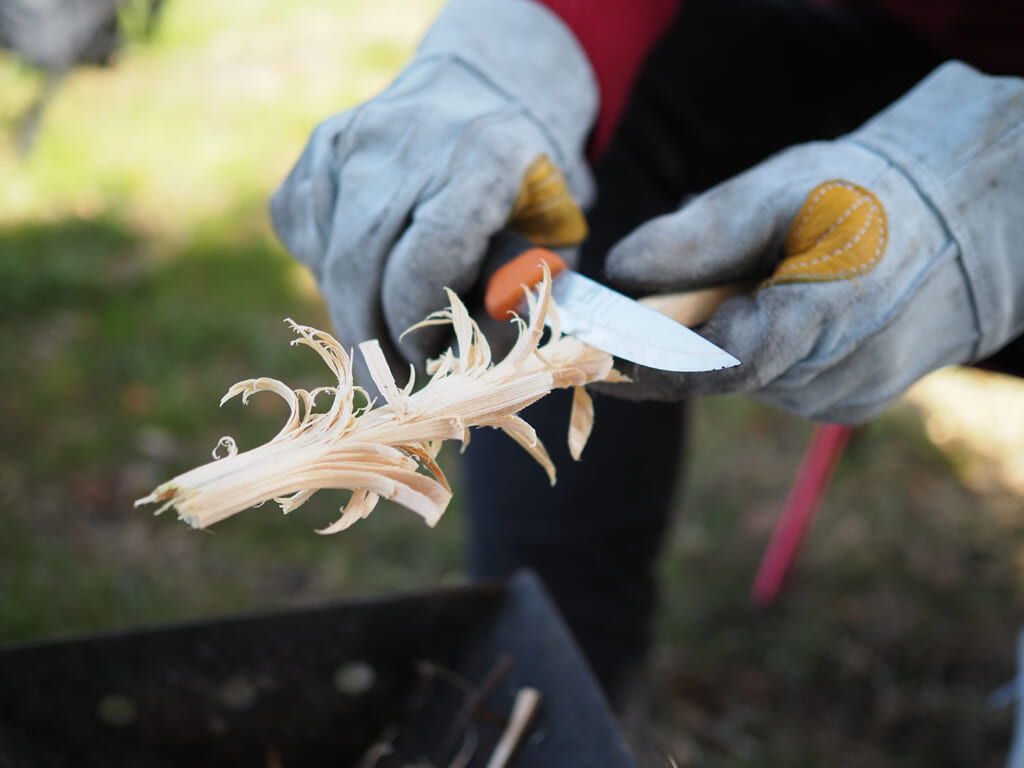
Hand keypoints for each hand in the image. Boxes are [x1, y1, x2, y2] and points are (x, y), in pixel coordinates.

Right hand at [269, 0, 595, 379]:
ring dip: (350, 310)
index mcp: (482, 160)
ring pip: (326, 256)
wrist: (485, 88)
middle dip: (371, 338)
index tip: (428, 358)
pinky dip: (328, 271)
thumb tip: (465, 362)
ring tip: (383, 333)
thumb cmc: (529, 182)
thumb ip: (521, 301)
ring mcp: (352, 137)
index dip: (418, 325)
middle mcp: (407, 139)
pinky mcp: (319, 147)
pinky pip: (305, 236)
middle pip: (360, 265)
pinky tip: (368, 272)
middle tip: (390, 381)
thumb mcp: (558, 238)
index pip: (424, 260)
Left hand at [603, 62, 1023, 422]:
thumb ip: (699, 235)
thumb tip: (620, 272)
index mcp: (824, 315)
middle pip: (722, 374)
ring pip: (746, 378)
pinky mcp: (850, 405)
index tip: (593, 356)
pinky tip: (793, 307)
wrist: (965, 222)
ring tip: (766, 281)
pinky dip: (764, 348)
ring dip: (730, 336)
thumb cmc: (865, 194)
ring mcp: (845, 398)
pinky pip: (777, 382)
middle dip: (687, 337)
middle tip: (679, 291)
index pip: (714, 365)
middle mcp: (835, 376)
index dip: (647, 364)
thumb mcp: (780, 189)